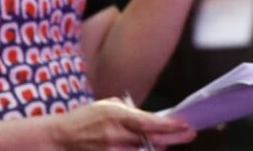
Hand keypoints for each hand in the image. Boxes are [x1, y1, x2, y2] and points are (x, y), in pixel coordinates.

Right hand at [53, 98, 194, 149]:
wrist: (64, 138)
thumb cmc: (86, 119)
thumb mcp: (107, 106)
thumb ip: (130, 112)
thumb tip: (152, 120)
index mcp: (115, 115)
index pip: (149, 123)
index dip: (170, 125)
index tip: (186, 124)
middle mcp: (117, 135)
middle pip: (153, 141)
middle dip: (173, 137)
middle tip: (188, 132)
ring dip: (158, 146)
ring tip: (166, 139)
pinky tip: (149, 147)